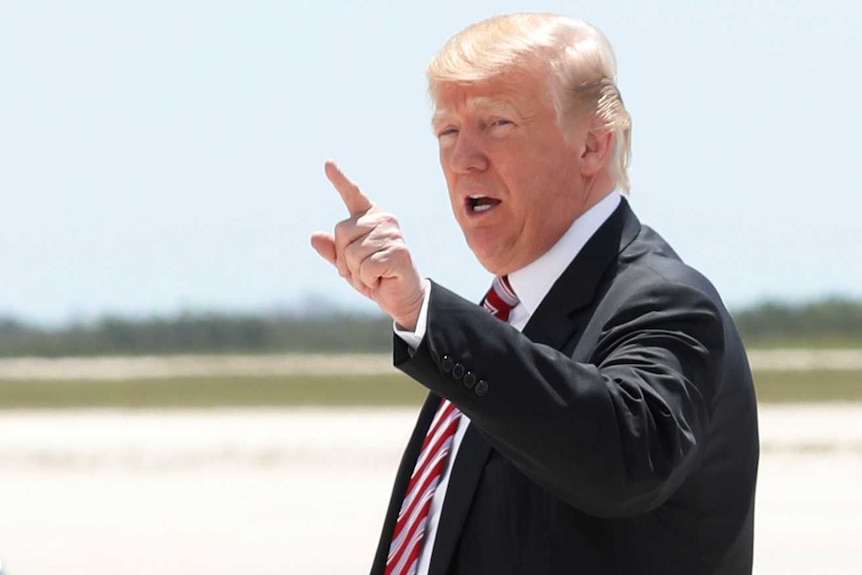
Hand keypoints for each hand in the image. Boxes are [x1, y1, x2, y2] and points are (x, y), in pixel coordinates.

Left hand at [311, 160, 427, 330]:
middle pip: (340, 232)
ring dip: (357, 272)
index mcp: (370, 218)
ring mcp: (392, 234)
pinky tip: (382, 279)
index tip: (328, 162)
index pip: (353, 194)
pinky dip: (368, 280)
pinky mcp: (398, 252)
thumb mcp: (349, 266)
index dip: (340, 179)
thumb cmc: (376, 277)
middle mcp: (383, 220)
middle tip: (364, 269)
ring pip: (352, 253)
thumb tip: (314, 237)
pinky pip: (365, 267)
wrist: (402, 297)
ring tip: (375, 274)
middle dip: (344, 258)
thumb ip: (333, 251)